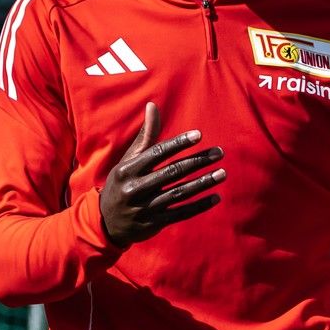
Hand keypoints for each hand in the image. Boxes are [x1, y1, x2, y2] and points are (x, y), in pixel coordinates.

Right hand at [98, 102, 225, 246]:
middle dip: (198, 161)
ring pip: (179, 193)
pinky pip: (181, 213)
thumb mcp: (127, 161)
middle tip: (220, 152)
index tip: (199, 135)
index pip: (157, 153)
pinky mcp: (155, 223)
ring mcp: (145, 208)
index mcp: (127, 170)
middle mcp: (135, 189)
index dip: (178, 143)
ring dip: (203, 183)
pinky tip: (216, 197)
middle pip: (172, 172)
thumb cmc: (122, 183)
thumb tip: (153, 106)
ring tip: (222, 173)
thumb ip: (144, 136)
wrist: (106, 222)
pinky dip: (200, 205)